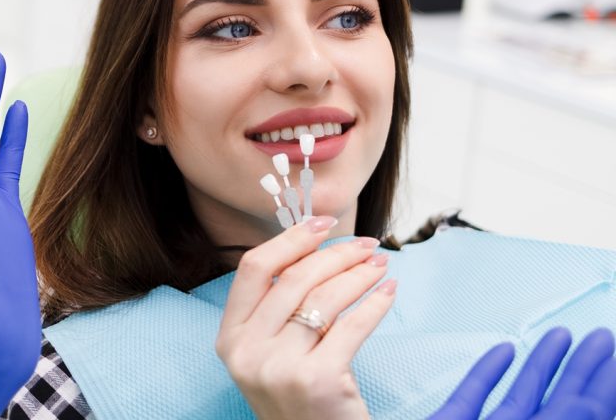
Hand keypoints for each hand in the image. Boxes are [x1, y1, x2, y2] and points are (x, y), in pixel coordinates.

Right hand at [216, 218, 394, 419]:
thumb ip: (278, 305)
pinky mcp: (317, 381)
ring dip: (359, 273)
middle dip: (336, 253)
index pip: (254, 267)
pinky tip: (388, 291)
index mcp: (230, 337)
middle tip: (366, 244)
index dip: (290, 239)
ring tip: (379, 264)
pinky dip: (376, 303)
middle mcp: (247, 352)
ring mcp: (279, 368)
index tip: (322, 222)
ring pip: (325, 297)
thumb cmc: (298, 397)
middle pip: (295, 278)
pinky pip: (353, 326)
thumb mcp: (270, 351)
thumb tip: (313, 243)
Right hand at [432, 327, 615, 419]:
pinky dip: (489, 371)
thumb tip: (593, 406)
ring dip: (544, 363)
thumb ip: (566, 418)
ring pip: (521, 396)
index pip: (583, 415)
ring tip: (564, 334)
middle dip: (585, 369)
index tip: (615, 356)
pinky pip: (473, 395)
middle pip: (560, 405)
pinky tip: (505, 349)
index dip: (605, 387)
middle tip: (604, 337)